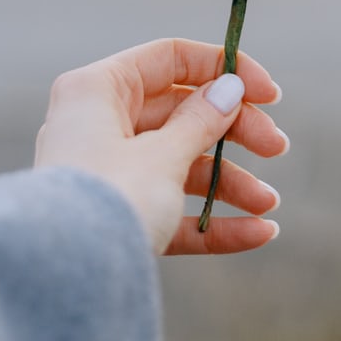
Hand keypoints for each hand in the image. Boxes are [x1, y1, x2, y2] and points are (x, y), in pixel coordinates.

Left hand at [34, 38, 285, 254]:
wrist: (64, 280)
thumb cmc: (110, 199)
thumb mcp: (162, 155)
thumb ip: (201, 121)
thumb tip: (228, 89)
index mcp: (97, 90)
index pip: (169, 60)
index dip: (223, 70)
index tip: (269, 95)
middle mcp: (97, 125)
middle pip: (181, 113)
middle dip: (234, 133)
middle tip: (276, 148)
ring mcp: (107, 173)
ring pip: (179, 165)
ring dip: (230, 183)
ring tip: (268, 204)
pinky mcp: (117, 218)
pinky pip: (171, 210)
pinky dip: (212, 219)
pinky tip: (259, 232)